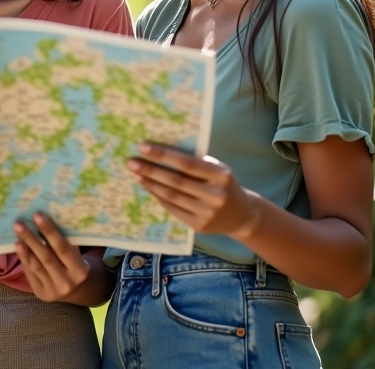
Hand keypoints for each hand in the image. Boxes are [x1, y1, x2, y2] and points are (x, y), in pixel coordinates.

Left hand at [13, 213, 89, 301]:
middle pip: (46, 257)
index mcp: (80, 270)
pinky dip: (24, 258)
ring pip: (36, 266)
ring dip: (24, 248)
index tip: (37, 215)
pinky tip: (18, 245)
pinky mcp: (41, 293)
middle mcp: (67, 282)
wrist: (77, 291)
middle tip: (19, 223)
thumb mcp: (77, 254)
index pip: (63, 248)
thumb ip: (66, 241)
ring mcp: (53, 290)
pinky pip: (30, 273)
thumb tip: (45, 216)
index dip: (50, 231)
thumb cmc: (75, 263)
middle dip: (32, 239)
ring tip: (16, 233)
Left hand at [127, 143, 258, 238]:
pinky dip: (158, 197)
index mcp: (220, 176)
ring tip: (136, 174)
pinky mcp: (199, 226)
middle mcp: (215, 195)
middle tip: (131, 162)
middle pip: (175, 181)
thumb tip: (161, 151)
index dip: (163, 155)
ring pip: (171, 196)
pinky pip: (173, 209)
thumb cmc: (224, 185)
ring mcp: (207, 213)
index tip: (143, 147)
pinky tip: (148, 187)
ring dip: (150, 184)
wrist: (243, 216)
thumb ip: (196, 161)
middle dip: (150, 170)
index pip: (187, 163)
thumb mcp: (218, 169)